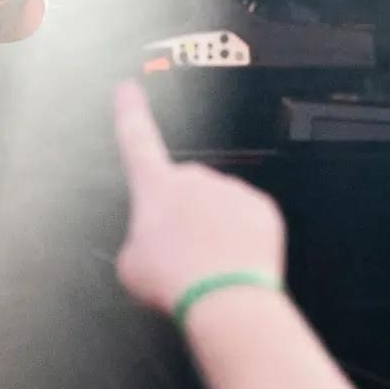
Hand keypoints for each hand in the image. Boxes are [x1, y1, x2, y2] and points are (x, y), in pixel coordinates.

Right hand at [112, 80, 284, 313]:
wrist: (226, 300)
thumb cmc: (174, 282)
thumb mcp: (131, 265)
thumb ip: (138, 241)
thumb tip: (152, 243)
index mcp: (155, 187)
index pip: (136, 137)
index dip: (129, 111)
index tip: (128, 88)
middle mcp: (193, 179)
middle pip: (183, 189)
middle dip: (182, 213)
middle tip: (181, 252)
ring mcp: (230, 190)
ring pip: (217, 205)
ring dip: (213, 228)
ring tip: (208, 265)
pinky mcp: (261, 207)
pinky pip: (247, 217)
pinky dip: (241, 236)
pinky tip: (233, 261)